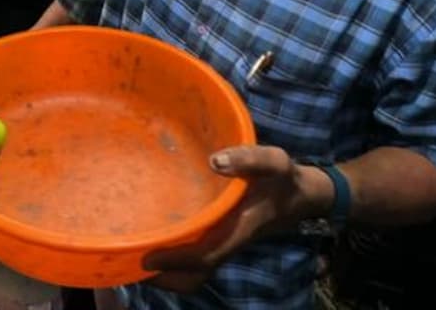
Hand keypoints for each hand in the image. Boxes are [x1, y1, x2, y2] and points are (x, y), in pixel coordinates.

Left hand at [142, 145, 332, 293]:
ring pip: (195, 272)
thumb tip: (214, 161)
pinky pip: (197, 259)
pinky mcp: (223, 239)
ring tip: (138, 253)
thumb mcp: (275, 161)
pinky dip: (177, 259)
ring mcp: (226, 244)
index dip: (175, 261)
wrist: (302, 196)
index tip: (147, 257)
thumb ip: (249, 158)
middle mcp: (229, 243)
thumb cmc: (284, 179)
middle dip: (165, 277)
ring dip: (169, 271)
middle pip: (194, 276)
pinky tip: (161, 237)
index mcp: (238, 231)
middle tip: (133, 260)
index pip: (204, 257)